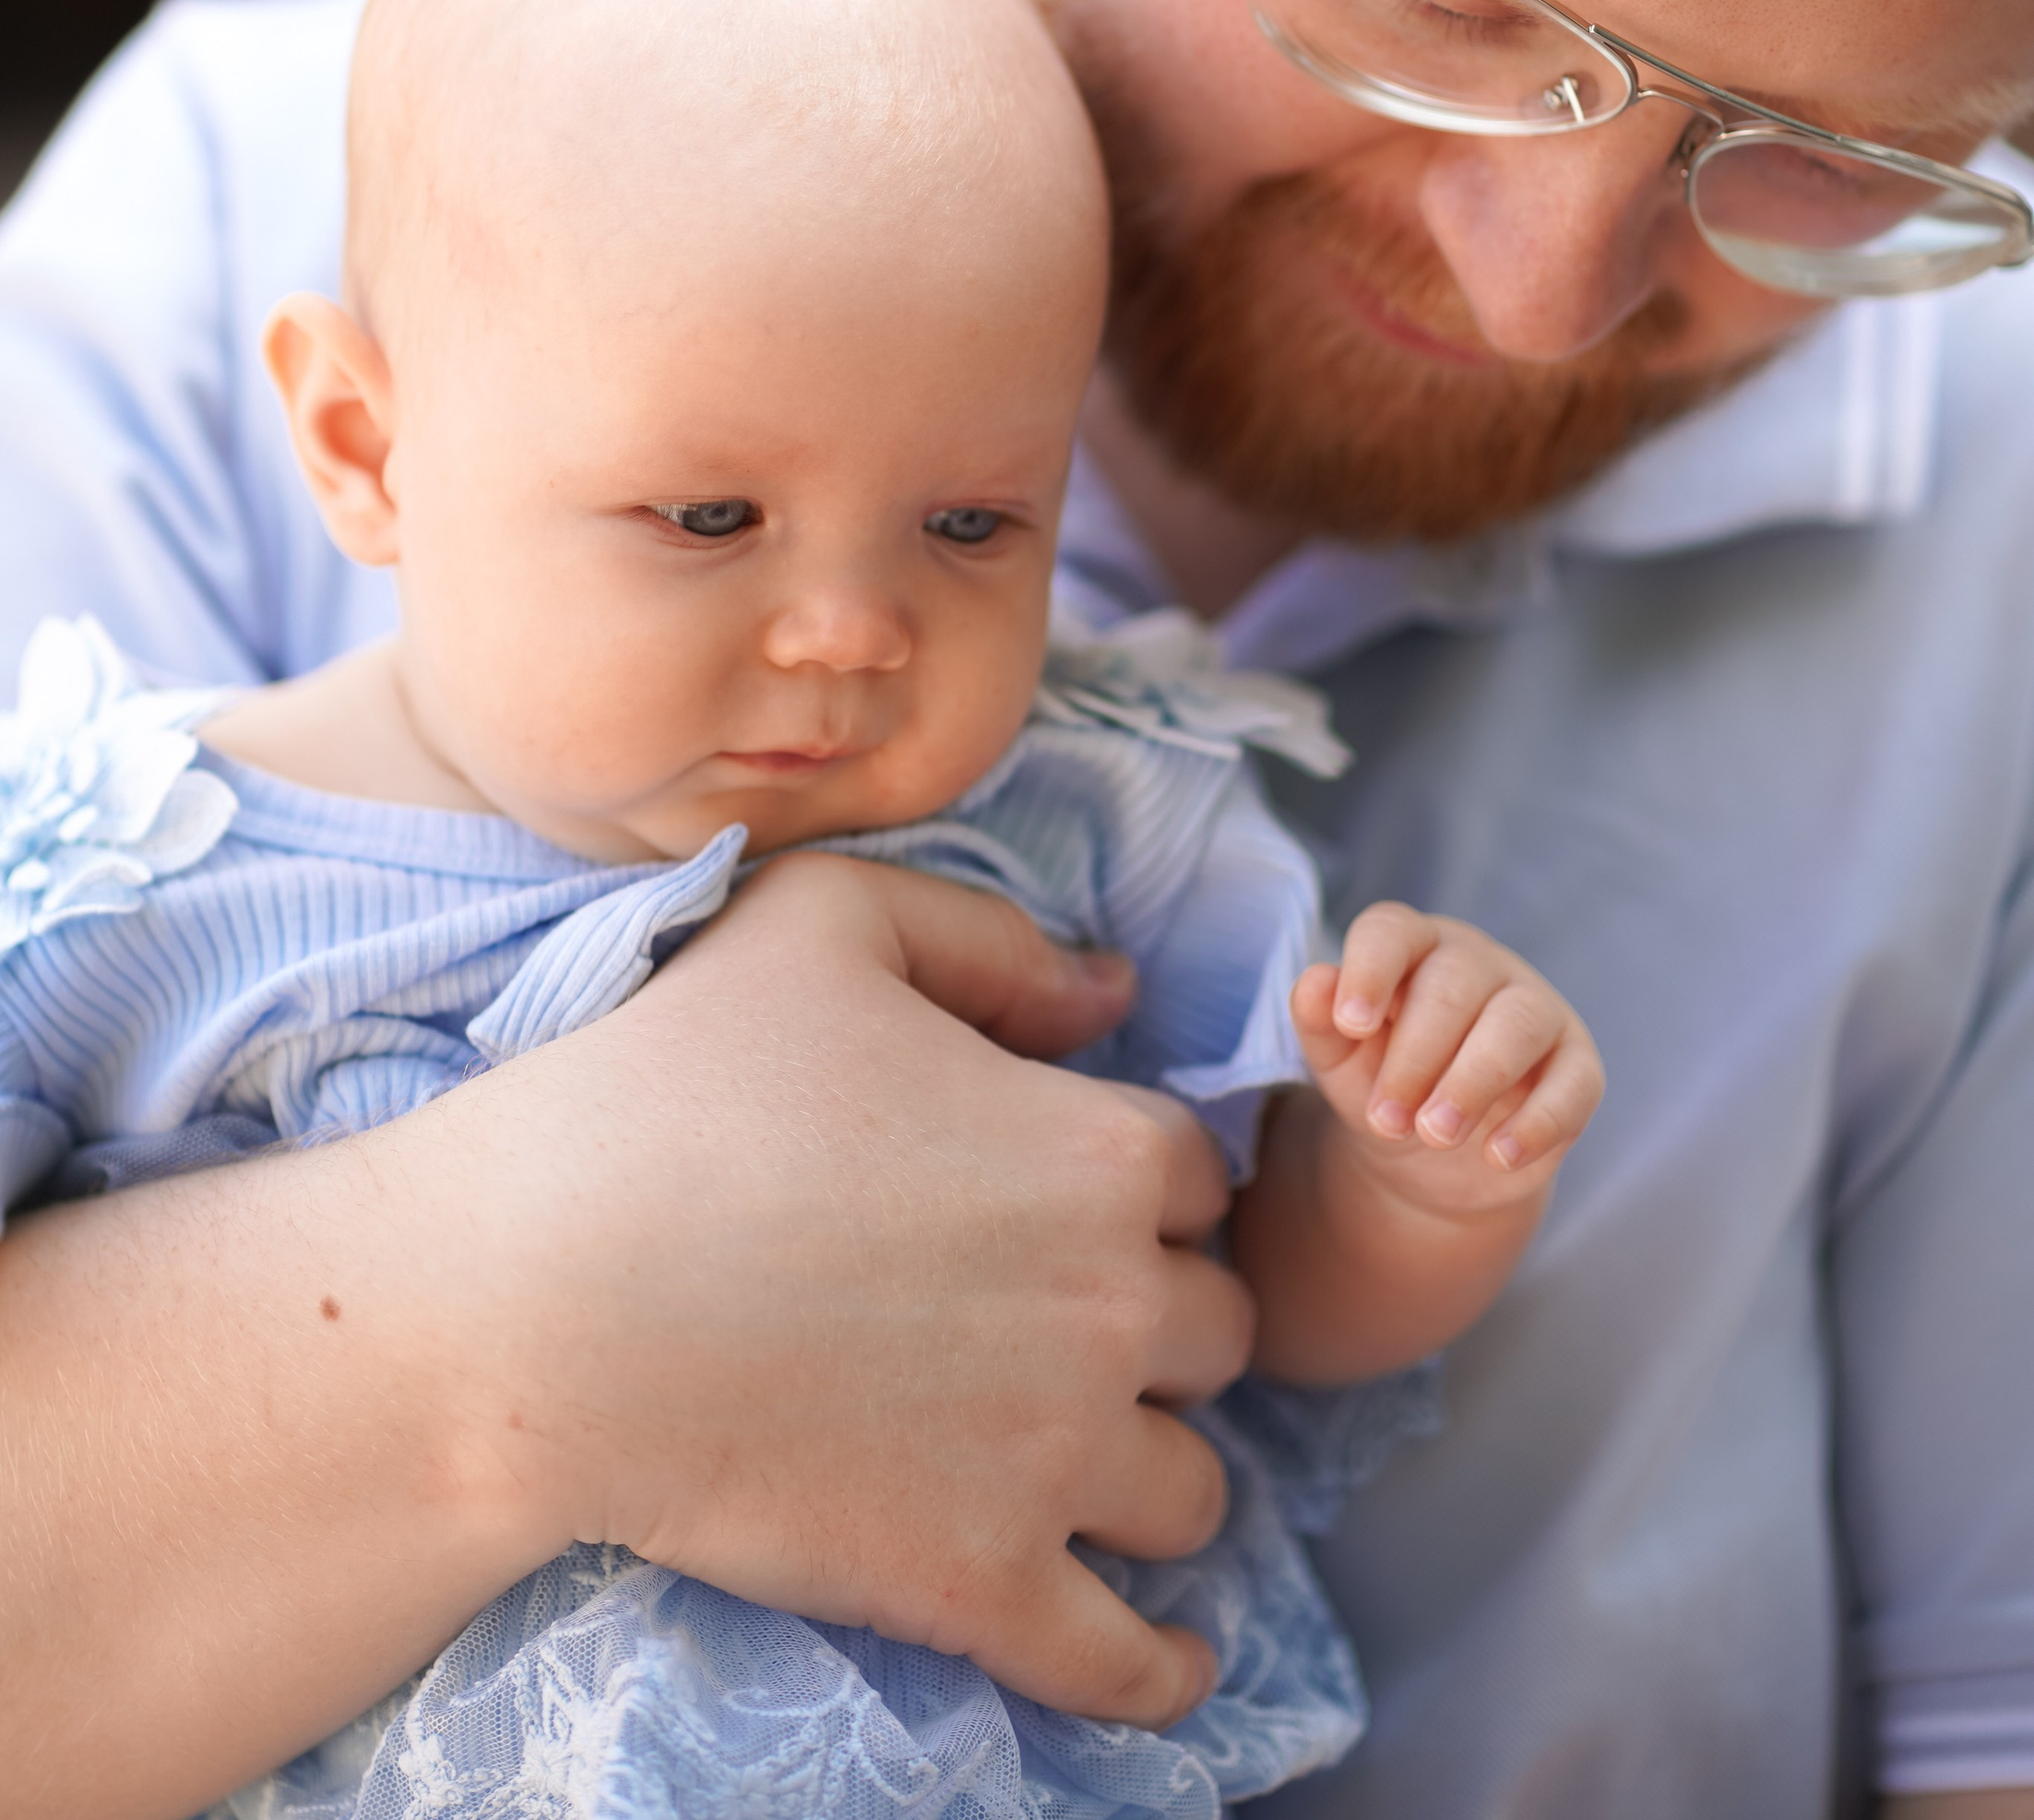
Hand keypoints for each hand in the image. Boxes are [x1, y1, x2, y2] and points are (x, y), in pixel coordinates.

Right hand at [416, 853, 1246, 1726]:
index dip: (1132, 1185)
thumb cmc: (663, 1090)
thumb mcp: (821, 925)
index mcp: (1095, 1150)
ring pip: (1191, 1491)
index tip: (1056, 1205)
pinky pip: (1126, 1664)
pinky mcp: (977, 1588)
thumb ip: (990, 942)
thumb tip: (1115, 993)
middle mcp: (1112, 1308)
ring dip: (1148, 1474)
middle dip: (1154, 1327)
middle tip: (1049, 1325)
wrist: (532, 1302)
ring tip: (1076, 1465)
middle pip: (1214, 1333)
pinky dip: (1157, 1671)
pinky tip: (1165, 1657)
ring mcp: (1053, 1461)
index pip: (1196, 1179)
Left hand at [1292, 901, 1602, 1213]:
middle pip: (1453, 986)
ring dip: (1474, 1081)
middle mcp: (1478, 965)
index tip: (1351, 1023)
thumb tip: (1313, 983)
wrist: (1432, 1160)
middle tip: (1386, 1120)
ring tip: (1435, 1133)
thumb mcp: (1341, 1063)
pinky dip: (1538, 1121)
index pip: (1391, 931)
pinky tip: (1498, 1156)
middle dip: (1415, 1056)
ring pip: (1518, 1023)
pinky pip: (1573, 1083)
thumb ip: (1320, 1024)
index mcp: (1413, 947)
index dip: (1371, 970)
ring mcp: (1535, 1009)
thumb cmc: (1384, 1086)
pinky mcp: (1577, 1065)